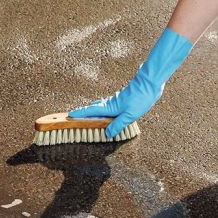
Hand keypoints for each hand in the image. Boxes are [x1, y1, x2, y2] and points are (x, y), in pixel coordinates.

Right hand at [67, 28, 192, 137]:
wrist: (149, 83)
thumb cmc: (140, 98)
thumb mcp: (129, 115)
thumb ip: (118, 124)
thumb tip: (107, 133)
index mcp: (109, 107)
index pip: (90, 111)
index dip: (79, 114)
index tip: (68, 115)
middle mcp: (110, 103)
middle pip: (93, 108)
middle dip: (83, 113)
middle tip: (75, 118)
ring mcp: (115, 100)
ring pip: (100, 107)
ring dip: (93, 112)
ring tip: (88, 118)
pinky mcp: (122, 99)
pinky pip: (107, 106)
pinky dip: (102, 110)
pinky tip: (106, 113)